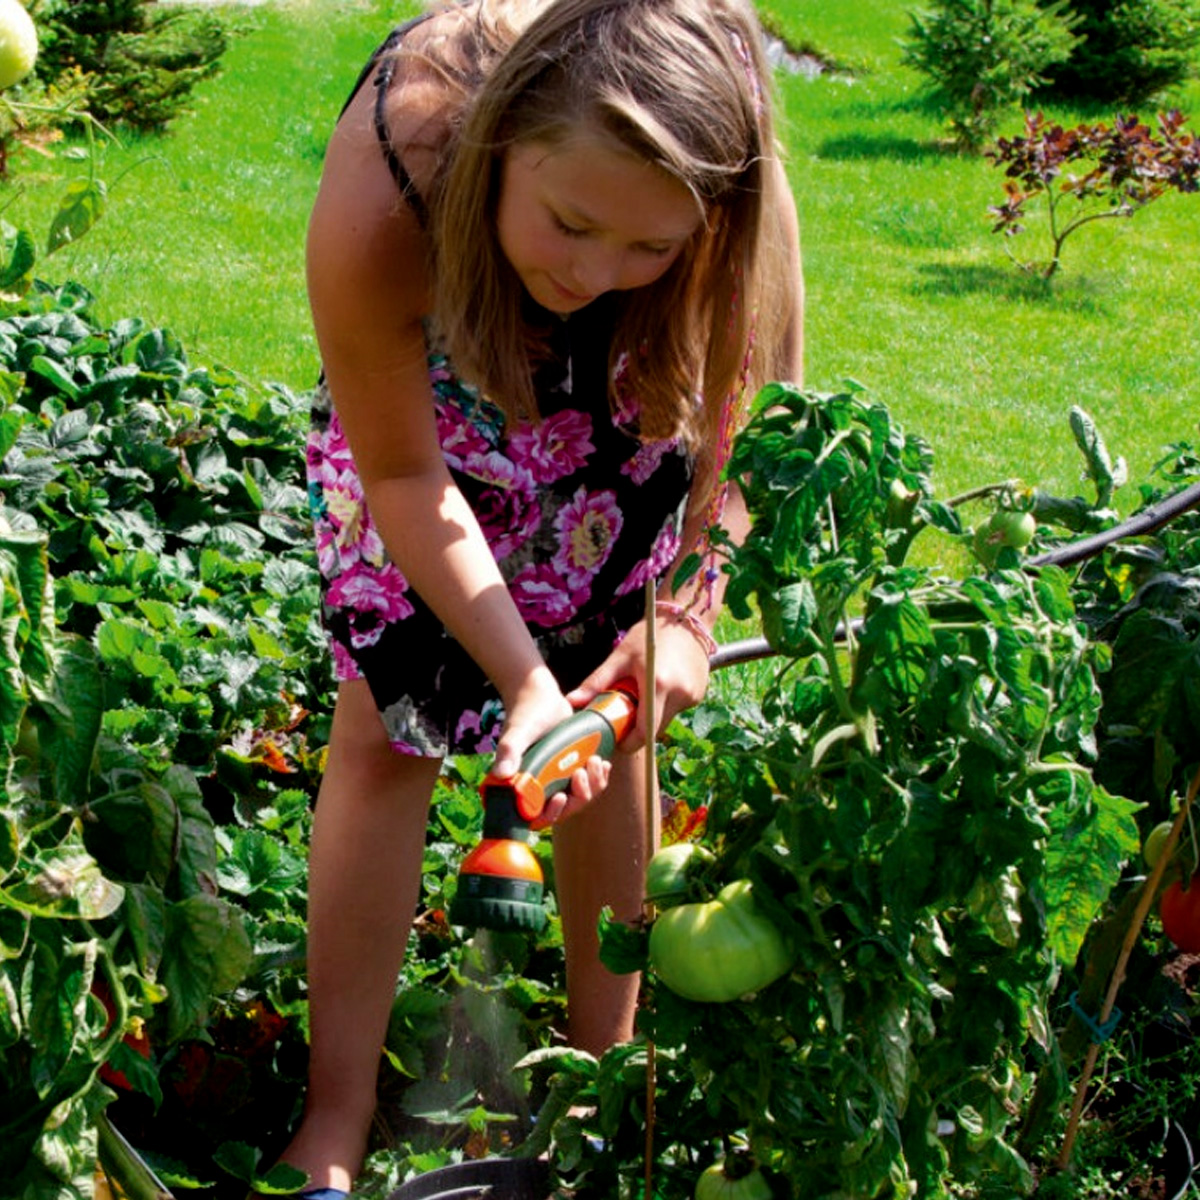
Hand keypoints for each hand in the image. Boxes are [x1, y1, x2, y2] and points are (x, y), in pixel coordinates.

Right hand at [491, 671, 612, 828]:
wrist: (540, 694)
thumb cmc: (525, 712)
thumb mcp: (518, 730)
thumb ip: (508, 750)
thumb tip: (502, 774)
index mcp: (519, 785)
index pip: (534, 817)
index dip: (550, 815)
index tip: (560, 798)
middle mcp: (537, 786)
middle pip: (562, 810)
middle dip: (578, 796)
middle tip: (580, 772)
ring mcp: (555, 779)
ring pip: (578, 798)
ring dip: (592, 785)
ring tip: (594, 761)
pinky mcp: (569, 769)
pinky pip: (588, 783)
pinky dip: (598, 777)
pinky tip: (603, 763)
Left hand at [565, 613, 711, 752]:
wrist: (685, 617)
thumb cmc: (650, 634)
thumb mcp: (621, 656)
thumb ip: (597, 682)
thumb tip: (572, 701)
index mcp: (658, 685)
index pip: (644, 731)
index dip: (630, 742)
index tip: (617, 740)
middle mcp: (679, 694)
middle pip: (655, 729)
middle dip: (639, 728)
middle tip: (625, 715)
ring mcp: (692, 696)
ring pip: (666, 719)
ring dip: (652, 714)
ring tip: (643, 692)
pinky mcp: (699, 694)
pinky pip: (677, 708)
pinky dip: (665, 704)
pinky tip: (662, 684)